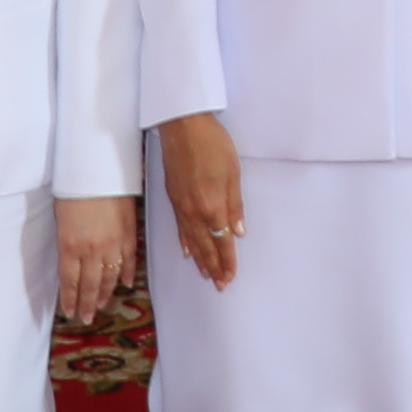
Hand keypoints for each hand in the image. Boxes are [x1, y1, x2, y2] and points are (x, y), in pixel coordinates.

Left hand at [50, 199, 136, 323]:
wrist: (99, 168)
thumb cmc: (73, 189)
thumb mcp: (60, 219)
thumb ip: (66, 243)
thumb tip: (69, 262)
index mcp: (69, 246)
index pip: (69, 281)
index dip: (70, 299)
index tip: (70, 313)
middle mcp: (90, 250)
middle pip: (89, 285)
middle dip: (87, 304)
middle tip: (87, 318)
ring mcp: (112, 244)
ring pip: (109, 277)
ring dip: (105, 293)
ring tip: (102, 305)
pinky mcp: (129, 235)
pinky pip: (129, 261)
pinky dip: (127, 273)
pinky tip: (125, 283)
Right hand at [158, 115, 244, 288]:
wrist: (182, 126)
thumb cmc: (213, 144)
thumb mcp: (233, 173)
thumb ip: (235, 205)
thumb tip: (238, 232)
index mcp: (212, 206)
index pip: (222, 241)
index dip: (227, 260)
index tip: (230, 276)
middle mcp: (195, 211)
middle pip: (206, 245)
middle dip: (213, 266)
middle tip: (219, 285)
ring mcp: (181, 206)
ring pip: (192, 241)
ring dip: (200, 260)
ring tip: (206, 275)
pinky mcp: (173, 198)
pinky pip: (179, 228)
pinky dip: (184, 243)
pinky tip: (187, 252)